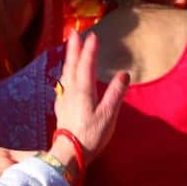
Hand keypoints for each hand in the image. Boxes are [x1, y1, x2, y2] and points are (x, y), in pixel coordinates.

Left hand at [53, 32, 128, 160]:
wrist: (69, 153)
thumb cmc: (92, 134)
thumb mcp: (109, 114)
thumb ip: (116, 93)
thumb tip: (124, 74)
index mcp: (83, 91)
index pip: (87, 65)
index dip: (90, 50)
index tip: (93, 35)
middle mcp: (71, 91)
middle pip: (72, 65)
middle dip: (74, 48)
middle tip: (74, 33)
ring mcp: (64, 98)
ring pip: (66, 73)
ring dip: (69, 58)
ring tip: (70, 48)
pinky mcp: (62, 107)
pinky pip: (63, 83)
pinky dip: (66, 73)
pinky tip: (66, 76)